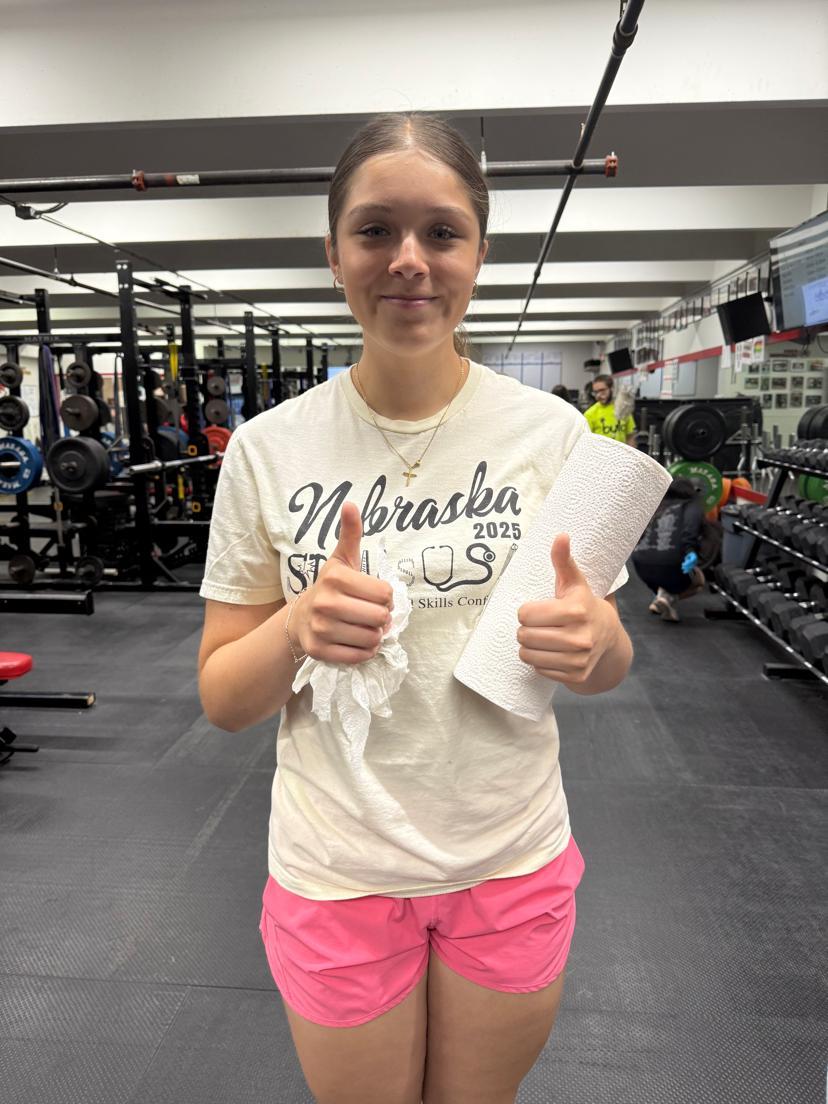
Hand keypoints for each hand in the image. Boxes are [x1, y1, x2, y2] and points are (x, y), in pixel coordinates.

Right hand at [294, 502, 393, 664]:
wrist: (300, 618)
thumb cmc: (330, 588)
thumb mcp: (341, 559)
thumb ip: (351, 533)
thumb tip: (351, 504)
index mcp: (335, 577)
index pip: (385, 594)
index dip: (386, 598)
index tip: (374, 597)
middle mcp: (326, 602)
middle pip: (381, 617)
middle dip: (382, 618)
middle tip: (371, 615)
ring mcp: (321, 629)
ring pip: (372, 639)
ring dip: (374, 636)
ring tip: (363, 628)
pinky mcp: (319, 651)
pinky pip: (359, 657)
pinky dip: (364, 652)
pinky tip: (355, 642)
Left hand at [516, 534, 618, 686]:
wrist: (609, 638)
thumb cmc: (584, 605)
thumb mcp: (575, 582)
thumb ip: (564, 560)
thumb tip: (560, 535)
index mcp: (576, 610)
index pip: (525, 614)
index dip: (526, 611)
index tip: (535, 610)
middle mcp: (580, 637)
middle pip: (524, 636)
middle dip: (525, 629)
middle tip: (536, 626)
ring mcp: (579, 659)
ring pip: (528, 655)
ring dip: (528, 648)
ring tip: (541, 639)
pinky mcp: (576, 675)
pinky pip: (539, 670)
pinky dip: (540, 663)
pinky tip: (552, 653)